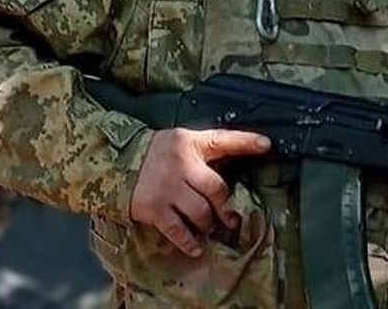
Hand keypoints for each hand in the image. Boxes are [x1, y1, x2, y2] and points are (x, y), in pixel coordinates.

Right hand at [130, 127, 270, 256]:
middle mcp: (182, 165)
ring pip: (200, 212)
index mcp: (191, 143)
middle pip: (216, 189)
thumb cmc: (160, 151)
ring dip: (210, 223)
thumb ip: (208, 148)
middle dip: (226, 206)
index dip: (247, 142)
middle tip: (231, 217)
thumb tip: (243, 155)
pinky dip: (189, 241)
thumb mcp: (185, 140)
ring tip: (210, 226)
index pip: (224, 140)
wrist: (120, 163)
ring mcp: (168, 188)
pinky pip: (178, 230)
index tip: (267, 145)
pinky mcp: (155, 209)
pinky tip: (196, 247)